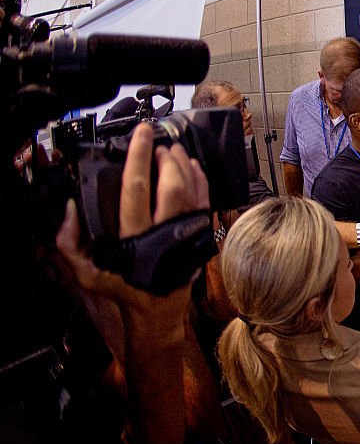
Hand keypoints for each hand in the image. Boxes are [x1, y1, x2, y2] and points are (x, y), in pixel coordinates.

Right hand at [56, 123, 208, 313]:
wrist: (156, 308)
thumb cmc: (121, 286)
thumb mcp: (85, 272)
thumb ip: (69, 242)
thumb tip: (71, 208)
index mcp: (133, 237)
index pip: (137, 187)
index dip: (139, 156)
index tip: (141, 135)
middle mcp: (163, 232)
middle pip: (171, 185)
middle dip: (166, 158)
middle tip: (158, 143)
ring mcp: (187, 233)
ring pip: (192, 190)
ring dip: (184, 165)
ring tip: (173, 150)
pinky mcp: (201, 235)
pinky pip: (205, 200)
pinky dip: (200, 180)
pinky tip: (192, 167)